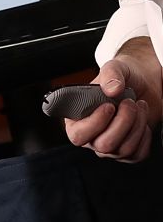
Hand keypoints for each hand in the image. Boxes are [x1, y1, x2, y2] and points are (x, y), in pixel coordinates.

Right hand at [64, 40, 162, 161]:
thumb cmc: (123, 77)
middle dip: (122, 122)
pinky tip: (142, 119)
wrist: (144, 84)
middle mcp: (91, 136)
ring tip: (138, 105)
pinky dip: (144, 136)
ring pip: (123, 150)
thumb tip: (111, 90)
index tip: (109, 106)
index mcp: (77, 117)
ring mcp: (110, 146)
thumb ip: (110, 74)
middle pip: (104, 145)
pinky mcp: (128, 152)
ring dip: (136, 125)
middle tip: (129, 103)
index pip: (77, 134)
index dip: (94, 124)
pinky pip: (137, 154)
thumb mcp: (115, 67)